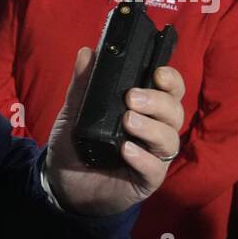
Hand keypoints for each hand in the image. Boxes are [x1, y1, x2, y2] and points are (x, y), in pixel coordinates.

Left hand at [44, 47, 185, 215]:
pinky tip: (126, 150)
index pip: (169, 90)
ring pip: (170, 138)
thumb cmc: (75, 146)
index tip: (158, 72)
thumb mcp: (74, 113)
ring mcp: (152, 156)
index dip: (170, 79)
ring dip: (151, 127)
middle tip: (132, 97)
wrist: (62, 185)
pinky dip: (142, 157)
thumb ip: (82, 85)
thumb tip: (87, 52)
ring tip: (128, 121)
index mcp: (143, 110)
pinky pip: (154, 168)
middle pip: (175, 111)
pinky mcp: (147, 180)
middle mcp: (154, 130)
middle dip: (158, 101)